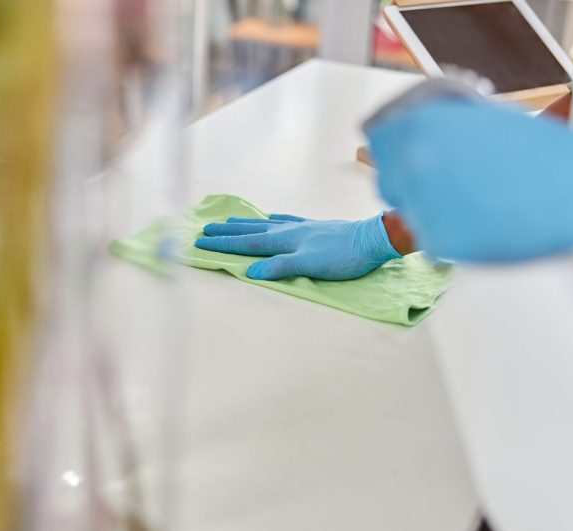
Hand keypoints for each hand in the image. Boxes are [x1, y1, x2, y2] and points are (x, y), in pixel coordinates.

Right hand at [194, 213, 400, 280]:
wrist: (371, 240)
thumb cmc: (343, 257)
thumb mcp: (310, 266)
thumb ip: (280, 267)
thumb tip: (250, 271)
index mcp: (284, 240)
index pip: (247, 242)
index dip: (224, 244)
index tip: (201, 242)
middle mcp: (289, 230)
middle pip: (251, 230)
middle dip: (227, 232)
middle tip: (205, 229)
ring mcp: (302, 226)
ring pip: (266, 223)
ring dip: (246, 223)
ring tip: (230, 221)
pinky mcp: (315, 226)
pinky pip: (286, 219)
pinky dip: (273, 218)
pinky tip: (272, 217)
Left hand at [366, 100, 572, 261]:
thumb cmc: (539, 149)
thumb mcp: (479, 118)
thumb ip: (437, 127)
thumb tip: (412, 138)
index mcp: (420, 125)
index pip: (377, 139)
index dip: (394, 149)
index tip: (409, 158)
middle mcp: (412, 163)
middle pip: (387, 182)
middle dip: (410, 186)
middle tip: (450, 188)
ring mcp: (422, 203)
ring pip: (411, 217)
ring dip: (436, 215)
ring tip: (485, 205)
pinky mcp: (438, 242)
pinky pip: (434, 245)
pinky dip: (457, 240)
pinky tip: (492, 226)